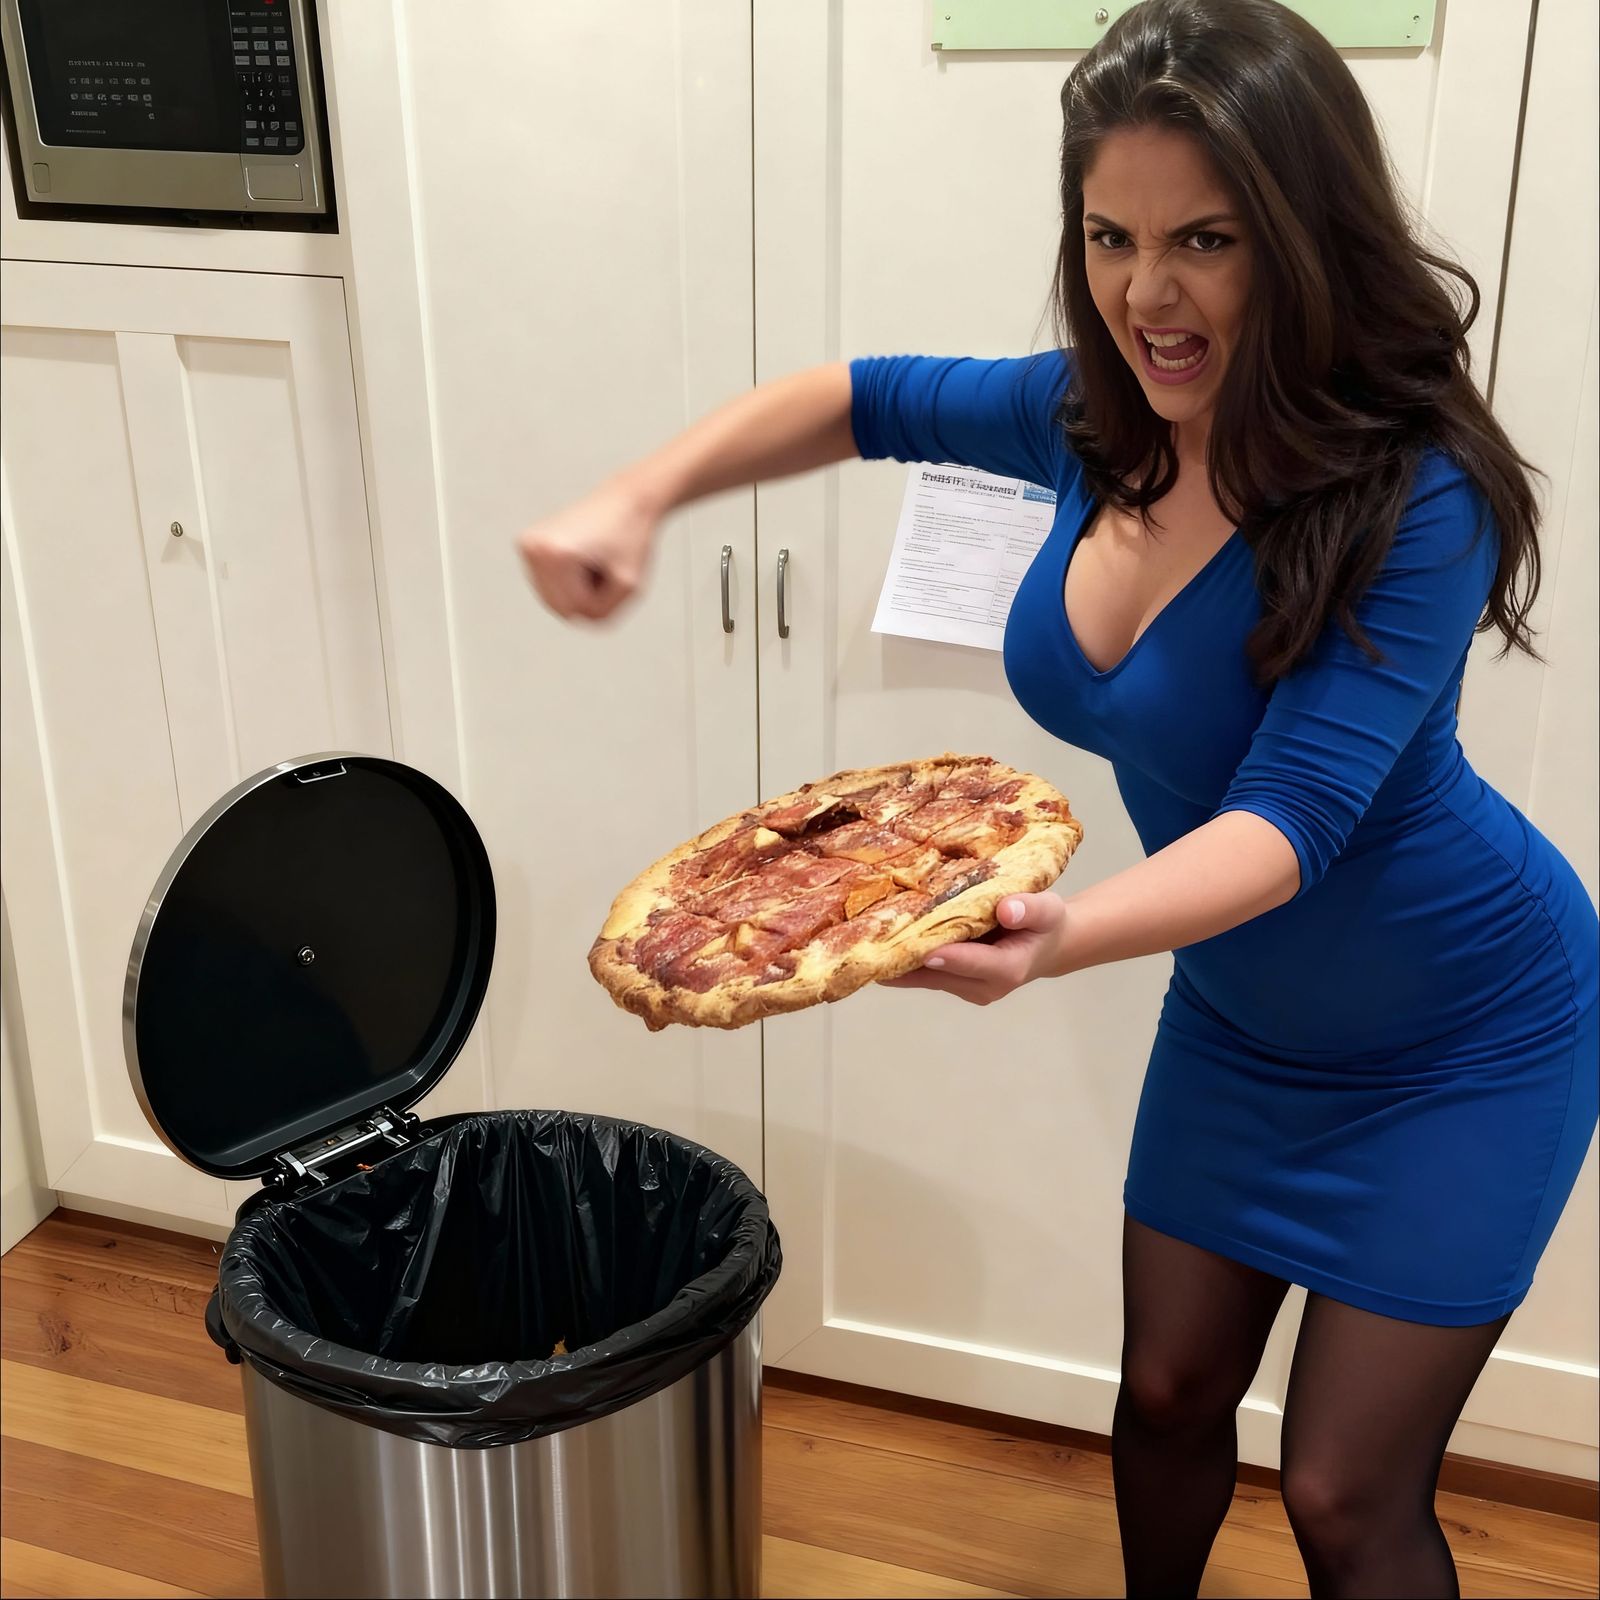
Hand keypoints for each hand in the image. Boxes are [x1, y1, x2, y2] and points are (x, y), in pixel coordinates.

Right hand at [516, 479, 657, 620]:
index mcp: (553, 554)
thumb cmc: (630, 537)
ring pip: (553, 599)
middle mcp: (532, 547)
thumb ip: (600, 614)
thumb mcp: (628, 586)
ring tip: (592, 558)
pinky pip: (550, 585)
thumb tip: (570, 617)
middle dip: (586, 594)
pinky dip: (569, 579)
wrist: (626, 498)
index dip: (601, 596)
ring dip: (578, 588)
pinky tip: (581, 554)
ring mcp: (526, 545)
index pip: (574, 608)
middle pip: (559, 606)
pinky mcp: (527, 545)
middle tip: (602, 564)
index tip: (611, 567)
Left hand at [881, 892, 1067, 1004]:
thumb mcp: (1048, 909)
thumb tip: (1007, 908)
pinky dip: (899, 959)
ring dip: (896, 960)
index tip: (925, 950)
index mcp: (1008, 969)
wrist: (1046, 945)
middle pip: (939, 973)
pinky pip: (920, 974)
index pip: (975, 964)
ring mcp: (963, 988)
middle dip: (909, 957)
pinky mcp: (949, 982)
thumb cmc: (1045, 923)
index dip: (950, 957)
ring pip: (923, 977)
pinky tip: (873, 942)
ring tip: (863, 939)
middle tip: (874, 940)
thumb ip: (1030, 908)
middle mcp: (982, 986)